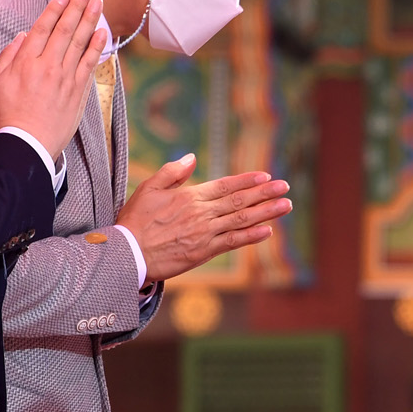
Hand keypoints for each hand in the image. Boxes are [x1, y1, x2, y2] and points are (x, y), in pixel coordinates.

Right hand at [0, 0, 106, 158]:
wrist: (28, 143)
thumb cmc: (9, 114)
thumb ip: (9, 56)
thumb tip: (23, 36)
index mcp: (26, 62)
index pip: (44, 27)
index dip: (56, 8)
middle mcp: (48, 66)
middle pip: (65, 30)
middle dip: (77, 6)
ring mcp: (66, 78)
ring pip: (80, 43)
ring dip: (90, 20)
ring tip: (98, 2)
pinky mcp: (78, 91)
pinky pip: (90, 64)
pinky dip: (97, 46)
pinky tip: (102, 32)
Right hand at [117, 155, 292, 282]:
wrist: (127, 254)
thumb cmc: (135, 221)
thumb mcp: (149, 188)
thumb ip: (172, 172)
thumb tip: (192, 157)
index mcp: (190, 195)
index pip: (226, 185)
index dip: (248, 180)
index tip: (266, 176)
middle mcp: (202, 213)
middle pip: (239, 200)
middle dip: (265, 193)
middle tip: (285, 187)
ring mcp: (205, 233)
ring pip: (241, 220)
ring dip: (266, 212)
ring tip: (285, 206)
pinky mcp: (203, 252)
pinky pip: (233, 242)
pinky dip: (251, 236)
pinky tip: (267, 230)